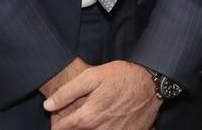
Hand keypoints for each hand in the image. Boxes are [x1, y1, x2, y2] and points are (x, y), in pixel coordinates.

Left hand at [42, 60, 158, 129]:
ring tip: (97, 116)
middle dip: (75, 126)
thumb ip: (67, 92)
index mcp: (87, 118)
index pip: (61, 129)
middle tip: (84, 113)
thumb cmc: (123, 76)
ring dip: (91, 127)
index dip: (58, 122)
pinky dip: (108, 128)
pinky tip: (112, 120)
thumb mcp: (93, 76)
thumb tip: (48, 106)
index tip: (61, 116)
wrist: (153, 82)